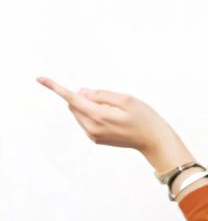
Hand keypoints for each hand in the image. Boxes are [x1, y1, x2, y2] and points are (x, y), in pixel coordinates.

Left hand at [37, 77, 193, 172]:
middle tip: (109, 99)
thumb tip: (82, 93)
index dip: (55, 87)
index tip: (40, 79)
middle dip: (84, 97)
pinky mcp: (96, 139)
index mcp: (98, 115)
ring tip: (115, 111)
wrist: (155, 141)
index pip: (71, 98)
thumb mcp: (126, 99)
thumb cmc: (144, 118)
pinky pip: (86, 121)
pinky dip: (93, 115)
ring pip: (79, 113)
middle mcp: (91, 127)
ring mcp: (93, 135)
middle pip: (74, 104)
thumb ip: (101, 94)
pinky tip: (113, 119)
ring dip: (89, 106)